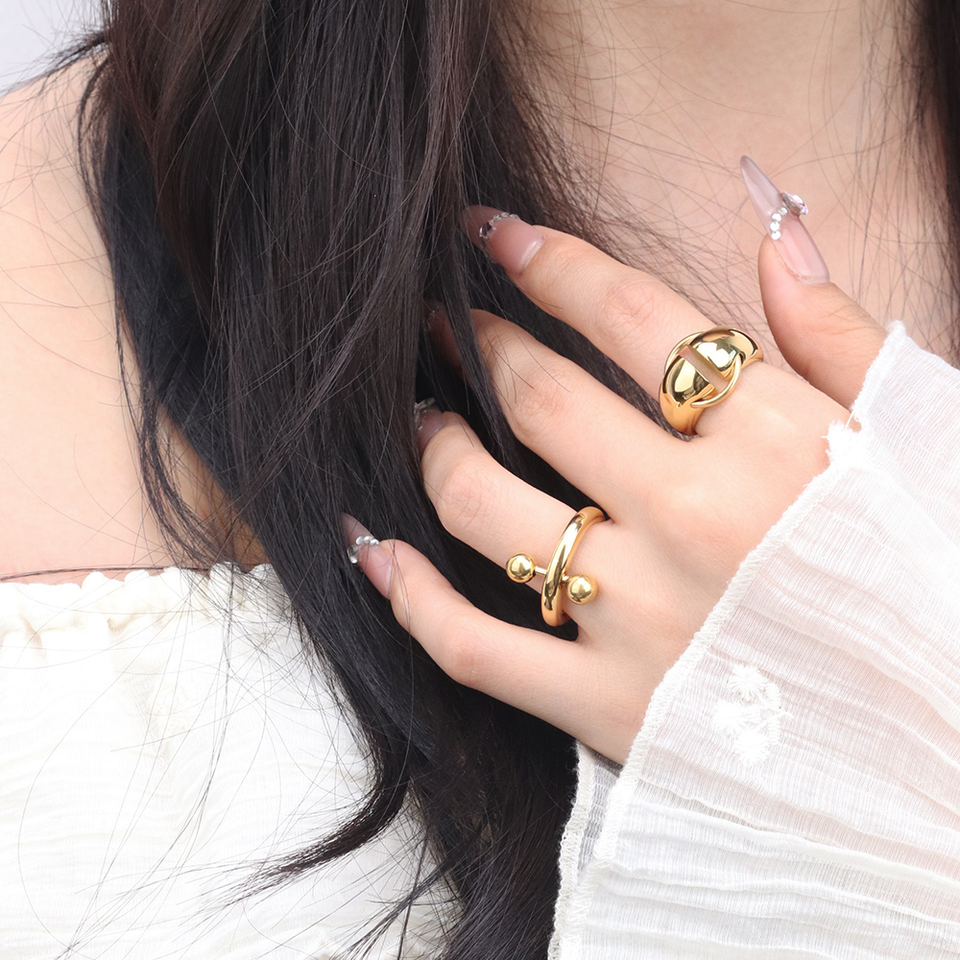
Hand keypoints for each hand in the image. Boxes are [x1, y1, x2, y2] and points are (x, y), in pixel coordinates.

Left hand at [347, 178, 886, 764]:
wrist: (953, 765)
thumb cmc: (936, 591)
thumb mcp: (918, 448)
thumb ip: (841, 338)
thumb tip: (775, 231)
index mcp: (777, 444)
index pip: (632, 317)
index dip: (549, 261)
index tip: (492, 233)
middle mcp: (696, 521)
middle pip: (542, 401)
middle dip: (479, 344)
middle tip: (445, 323)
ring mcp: (643, 620)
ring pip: (486, 511)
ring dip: (434, 448)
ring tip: (418, 417)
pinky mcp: (609, 711)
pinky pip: (474, 648)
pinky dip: (409, 597)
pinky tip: (372, 549)